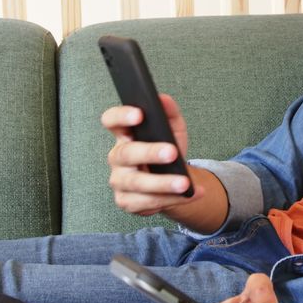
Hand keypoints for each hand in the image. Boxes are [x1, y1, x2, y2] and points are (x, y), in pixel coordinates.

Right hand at [102, 93, 193, 215]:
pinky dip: (173, 199)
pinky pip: (148, 202)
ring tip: (185, 183)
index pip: (111, 121)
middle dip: (150, 153)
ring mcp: (119, 181)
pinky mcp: (127, 201)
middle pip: (126, 154)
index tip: (139, 114)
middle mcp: (117, 157)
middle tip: (172, 152)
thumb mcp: (173, 130)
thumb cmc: (168, 150)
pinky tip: (190, 194)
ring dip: (163, 184)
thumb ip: (169, 113)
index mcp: (124, 135)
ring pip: (138, 184)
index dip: (121, 116)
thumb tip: (164, 99)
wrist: (171, 180)